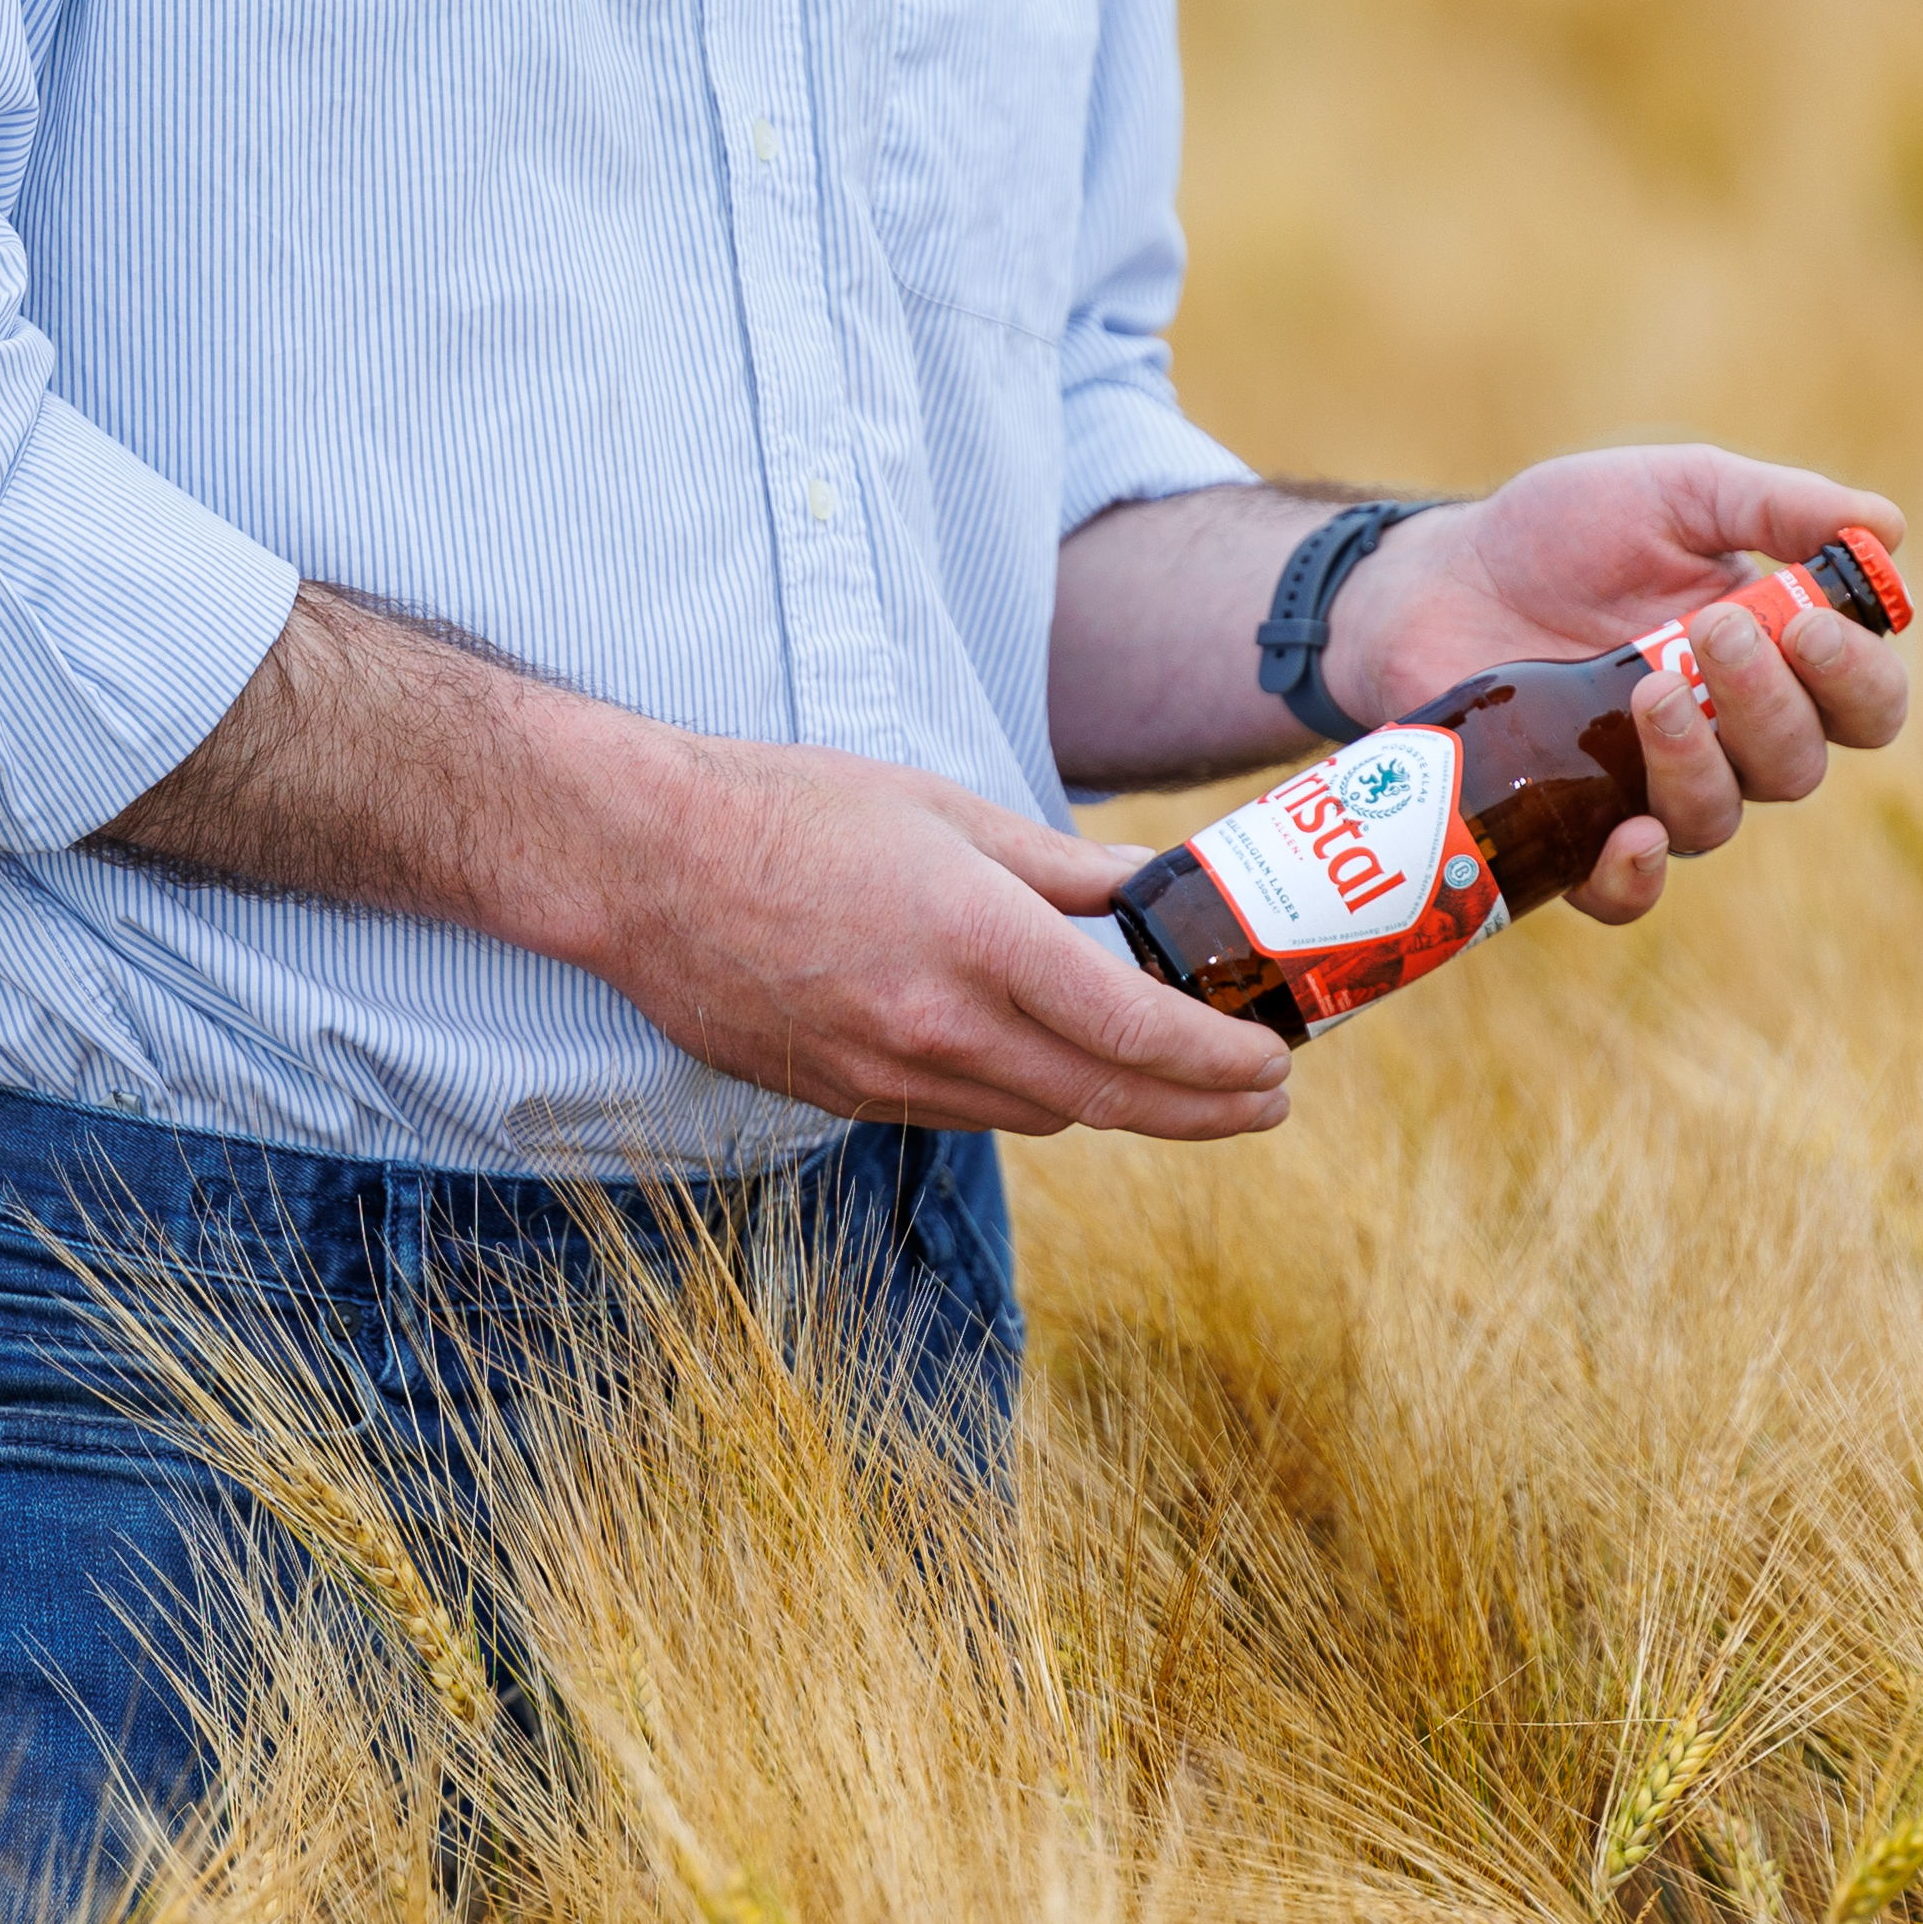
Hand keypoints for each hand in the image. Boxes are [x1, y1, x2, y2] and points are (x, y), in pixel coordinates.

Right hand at [572, 737, 1293, 1144]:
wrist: (646, 866)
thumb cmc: (792, 812)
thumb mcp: (943, 808)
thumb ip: (1056, 863)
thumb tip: (1144, 889)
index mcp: (980, 942)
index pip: (1137, 1031)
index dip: (1223, 1060)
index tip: (1276, 1061)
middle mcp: (944, 1029)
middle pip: (1111, 1102)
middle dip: (1205, 1110)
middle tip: (1265, 1101)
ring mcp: (893, 1077)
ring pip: (1044, 1115)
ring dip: (1120, 1106)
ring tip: (1177, 1082)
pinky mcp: (851, 1098)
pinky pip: (972, 1115)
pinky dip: (1032, 1098)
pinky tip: (1056, 1068)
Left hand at [1319, 445, 1908, 928]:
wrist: (1434, 576)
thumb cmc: (1562, 530)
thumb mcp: (1671, 491)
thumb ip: (1774, 505)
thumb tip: (1889, 530)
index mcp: (1771, 659)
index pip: (1863, 703)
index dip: (1856, 679)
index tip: (1807, 625)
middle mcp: (1726, 737)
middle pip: (1799, 766)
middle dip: (1769, 704)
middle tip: (1710, 631)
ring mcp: (1650, 786)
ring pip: (1719, 818)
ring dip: (1700, 761)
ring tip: (1650, 690)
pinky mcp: (1574, 827)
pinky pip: (1626, 892)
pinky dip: (1637, 877)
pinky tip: (1629, 836)